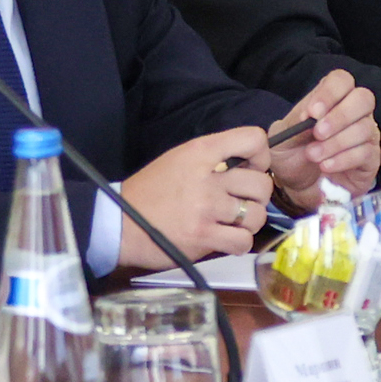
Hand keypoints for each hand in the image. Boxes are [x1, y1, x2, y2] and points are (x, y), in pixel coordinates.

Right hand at [116, 127, 275, 271]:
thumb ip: (213, 157)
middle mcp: (207, 178)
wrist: (118, 222)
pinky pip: (243, 241)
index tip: (252, 168)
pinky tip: (226, 239)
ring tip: (234, 222)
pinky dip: (239, 243)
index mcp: (200, 152)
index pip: (253, 139)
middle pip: (262, 184)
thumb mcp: (179, 159)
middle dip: (257, 195)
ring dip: (249, 221)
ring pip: (256, 215)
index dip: (262, 155)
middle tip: (242, 201)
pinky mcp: (203, 237)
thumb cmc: (150, 191)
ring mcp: (206, 209)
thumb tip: (250, 162)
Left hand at [266, 70, 380, 206]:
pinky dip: (343, 159)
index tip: (313, 112)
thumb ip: (293, 122)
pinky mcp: (371, 159)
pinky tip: (326, 166)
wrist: (296, 188)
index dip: (330, 93)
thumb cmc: (291, 156)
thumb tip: (309, 115)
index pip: (342, 80)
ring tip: (313, 156)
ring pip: (364, 128)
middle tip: (318, 133)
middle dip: (340, 116)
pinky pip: (366, 153)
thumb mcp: (282, 137)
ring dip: (336, 143)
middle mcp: (353, 113)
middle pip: (363, 98)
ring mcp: (366, 135)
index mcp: (331, 100)